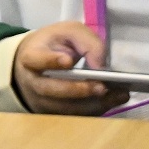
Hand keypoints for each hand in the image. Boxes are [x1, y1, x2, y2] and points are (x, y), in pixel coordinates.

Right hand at [12, 22, 126, 114]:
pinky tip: (113, 101)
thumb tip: (100, 66)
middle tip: (102, 87)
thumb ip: (86, 42)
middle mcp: (32, 81)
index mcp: (31, 56)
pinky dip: (95, 110)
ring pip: (65, 107)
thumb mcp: (69, 32)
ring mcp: (41, 100)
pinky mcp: (54, 113)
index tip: (68, 61)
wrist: (37, 63)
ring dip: (92, 103)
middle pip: (50, 89)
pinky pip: (74, 116)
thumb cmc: (54, 45)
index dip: (50, 61)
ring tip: (117, 95)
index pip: (35, 59)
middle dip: (77, 90)